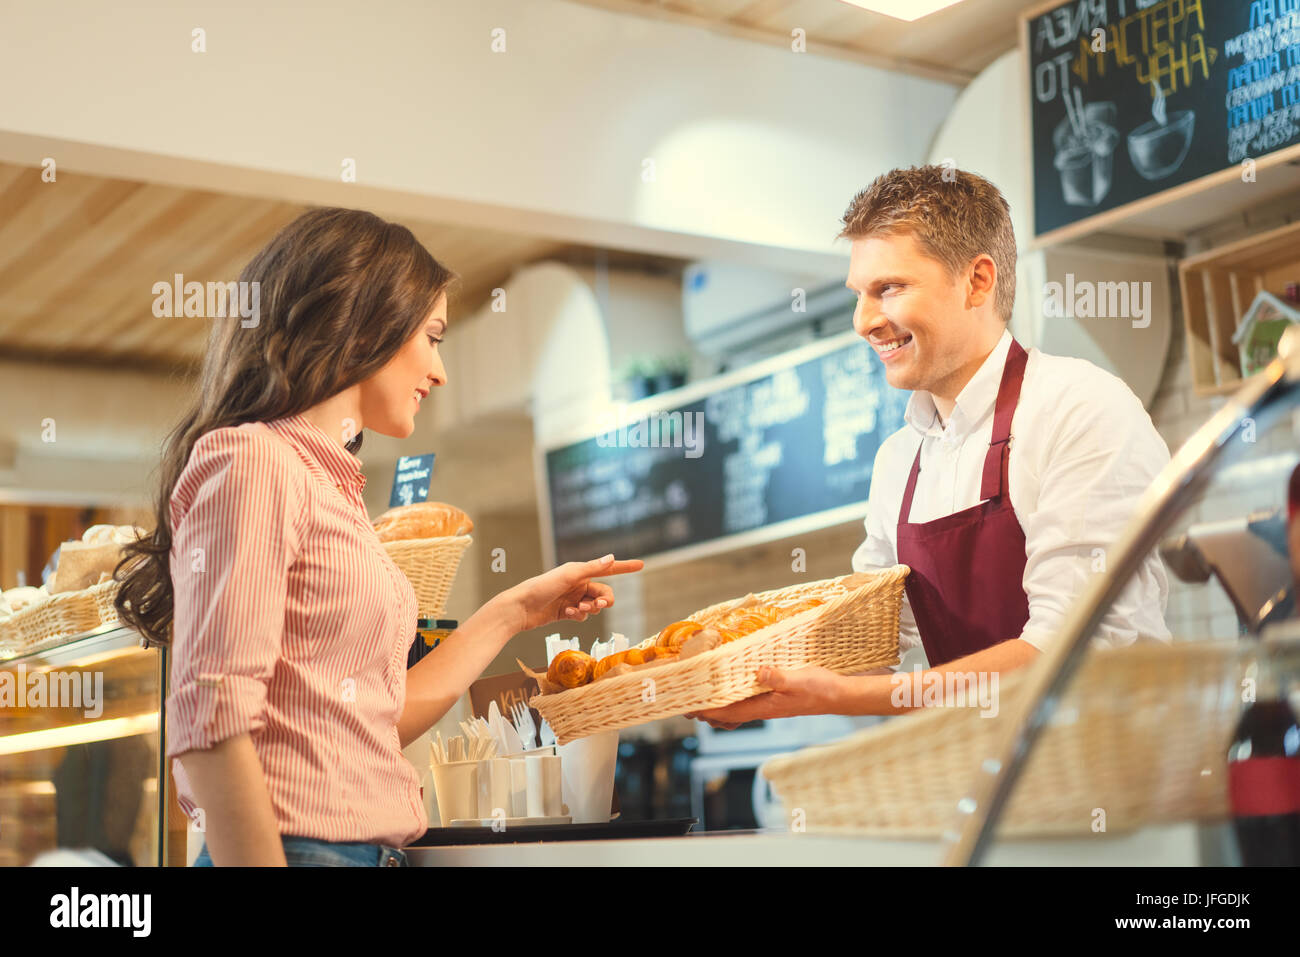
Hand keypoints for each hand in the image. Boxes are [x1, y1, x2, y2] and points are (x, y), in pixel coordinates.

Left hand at [492, 554, 643, 634]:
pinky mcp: (566, 613)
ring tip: (577, 609)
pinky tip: (569, 615)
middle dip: (603, 601)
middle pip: (604, 594)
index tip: (642, 564)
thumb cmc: (542, 587)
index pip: (608, 568)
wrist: (521, 608)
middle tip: (598, 605)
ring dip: (590, 609)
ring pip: (594, 607)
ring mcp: (573, 598)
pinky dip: (579, 616)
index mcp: (580, 571)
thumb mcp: (569, 575)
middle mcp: (578, 583)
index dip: (625, 567)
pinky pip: (583, 616)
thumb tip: (612, 557)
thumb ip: (592, 568)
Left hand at [687, 665, 845, 728]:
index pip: (729, 713)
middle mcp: (762, 708)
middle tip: (685, 702)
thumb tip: (758, 672)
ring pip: (735, 710)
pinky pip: (746, 703)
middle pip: (727, 715)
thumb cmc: (820, 689)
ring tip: (700, 698)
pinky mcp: (772, 698)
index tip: (689, 707)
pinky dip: (732, 699)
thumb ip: (777, 677)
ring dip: (717, 706)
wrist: (837, 695)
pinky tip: (729, 690)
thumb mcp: (798, 679)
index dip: (708, 711)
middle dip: (706, 710)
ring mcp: (767, 705)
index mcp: (764, 707)